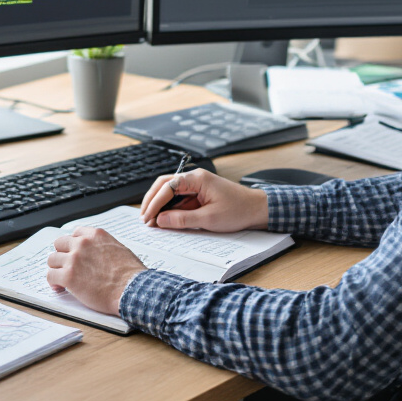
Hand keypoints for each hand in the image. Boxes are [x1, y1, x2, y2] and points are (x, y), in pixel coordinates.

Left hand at [46, 227, 145, 315]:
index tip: (74, 253)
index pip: (75, 233)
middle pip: (60, 244)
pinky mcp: (68, 276)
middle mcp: (82, 244)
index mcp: (96, 235)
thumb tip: (97, 253)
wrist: (132, 289)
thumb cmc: (130, 274)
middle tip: (66, 266)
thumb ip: (103, 247)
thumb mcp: (119, 249)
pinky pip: (51, 276)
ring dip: (57, 269)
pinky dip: (54, 283)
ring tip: (62, 279)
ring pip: (52, 259)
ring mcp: (74, 259)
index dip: (73, 245)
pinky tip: (60, 288)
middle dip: (63, 255)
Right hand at [138, 168, 268, 231]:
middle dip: (152, 201)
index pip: (167, 186)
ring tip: (151, 222)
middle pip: (164, 185)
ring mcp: (196, 186)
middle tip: (144, 218)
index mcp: (197, 179)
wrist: (257, 209)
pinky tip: (164, 220)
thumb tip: (160, 220)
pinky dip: (170, 209)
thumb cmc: (238, 210)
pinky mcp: (199, 195)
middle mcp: (194, 179)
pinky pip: (179, 200)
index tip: (148, 217)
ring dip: (160, 206)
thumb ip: (182, 219)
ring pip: (170, 193)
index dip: (154, 202)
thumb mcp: (209, 219)